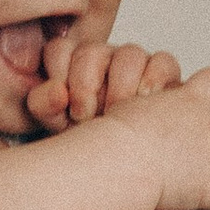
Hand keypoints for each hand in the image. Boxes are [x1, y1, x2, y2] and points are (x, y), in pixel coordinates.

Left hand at [26, 36, 183, 130]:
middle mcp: (103, 57)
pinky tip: (144, 103)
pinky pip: (162, 61)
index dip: (60, 74)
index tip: (65, 105)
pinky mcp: (163, 71)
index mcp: (71, 64)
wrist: (124, 159)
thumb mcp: (58, 126)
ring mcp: (134, 61)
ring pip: (128, 54)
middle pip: (92, 51)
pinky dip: (154, 81)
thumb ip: (45, 105)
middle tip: (88, 116)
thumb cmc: (89, 139)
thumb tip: (58, 92)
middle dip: (87, 85)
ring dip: (121, 88)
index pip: (60, 50)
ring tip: (118, 113)